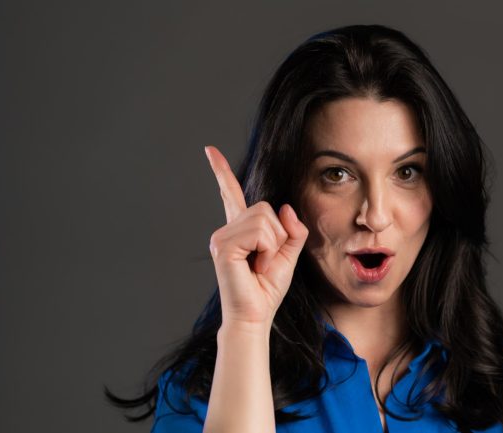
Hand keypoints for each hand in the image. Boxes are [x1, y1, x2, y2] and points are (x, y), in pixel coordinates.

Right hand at [204, 145, 308, 330]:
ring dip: (273, 245)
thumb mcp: (288, 255)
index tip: (209, 150)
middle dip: (278, 235)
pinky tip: (255, 265)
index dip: (221, 171)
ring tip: (260, 264)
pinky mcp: (222, 246)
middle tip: (265, 261)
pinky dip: (267, 250)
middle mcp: (226, 229)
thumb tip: (285, 208)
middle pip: (264, 208)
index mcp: (239, 229)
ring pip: (264, 219)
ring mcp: (221, 236)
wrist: (255, 316)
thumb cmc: (267, 289)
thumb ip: (292, 230)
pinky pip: (260, 232)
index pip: (230, 194)